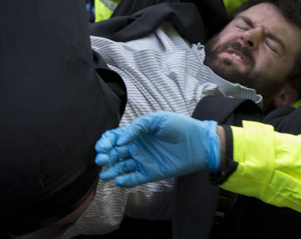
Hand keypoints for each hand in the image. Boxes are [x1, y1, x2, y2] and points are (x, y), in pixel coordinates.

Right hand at [95, 111, 220, 187]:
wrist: (198, 143)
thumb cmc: (179, 127)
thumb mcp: (157, 119)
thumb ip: (138, 127)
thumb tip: (121, 139)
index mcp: (136, 133)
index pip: (115, 137)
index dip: (106, 141)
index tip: (102, 146)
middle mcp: (137, 147)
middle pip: (115, 153)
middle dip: (106, 157)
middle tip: (101, 160)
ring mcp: (143, 160)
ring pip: (122, 167)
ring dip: (112, 171)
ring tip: (104, 174)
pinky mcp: (151, 173)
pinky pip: (135, 178)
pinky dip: (126, 181)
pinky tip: (119, 181)